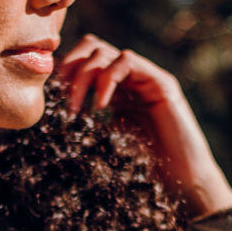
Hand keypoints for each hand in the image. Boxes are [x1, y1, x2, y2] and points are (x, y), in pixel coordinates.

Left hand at [59, 35, 231, 217]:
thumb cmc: (145, 172)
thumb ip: (85, 133)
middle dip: (70, 71)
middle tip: (63, 103)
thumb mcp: (104, 149)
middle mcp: (130, 81)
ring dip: (84, 77)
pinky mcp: (161, 83)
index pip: (84, 64)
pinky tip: (100, 107)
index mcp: (115, 93)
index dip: (64, 76)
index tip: (51, 102)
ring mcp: (146, 79)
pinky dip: (107, 79)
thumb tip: (50, 133)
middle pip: (92, 49)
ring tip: (77, 110)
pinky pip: (128, 62)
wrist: (181, 181)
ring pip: (107, 53)